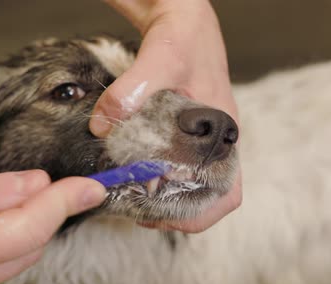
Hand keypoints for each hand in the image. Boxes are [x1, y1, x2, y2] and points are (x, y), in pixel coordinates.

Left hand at [93, 0, 241, 231]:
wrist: (184, 17)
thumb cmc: (184, 36)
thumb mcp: (161, 58)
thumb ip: (132, 90)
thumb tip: (103, 126)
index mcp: (223, 134)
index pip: (227, 193)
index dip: (201, 214)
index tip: (165, 216)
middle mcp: (215, 143)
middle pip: (207, 199)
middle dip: (175, 213)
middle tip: (140, 212)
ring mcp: (200, 140)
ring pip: (192, 186)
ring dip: (166, 200)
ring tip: (134, 199)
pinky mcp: (183, 132)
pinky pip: (177, 166)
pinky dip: (159, 178)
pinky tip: (134, 173)